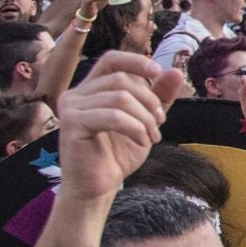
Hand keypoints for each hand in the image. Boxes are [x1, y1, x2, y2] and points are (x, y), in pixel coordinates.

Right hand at [56, 54, 184, 201]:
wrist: (98, 186)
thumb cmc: (117, 154)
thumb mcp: (145, 121)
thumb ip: (158, 97)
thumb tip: (175, 71)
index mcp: (91, 89)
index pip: (111, 60)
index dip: (136, 61)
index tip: (158, 72)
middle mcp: (76, 94)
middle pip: (121, 80)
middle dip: (149, 100)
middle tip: (159, 123)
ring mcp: (70, 107)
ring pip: (120, 98)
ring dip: (145, 118)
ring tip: (152, 137)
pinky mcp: (71, 124)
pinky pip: (112, 116)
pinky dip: (134, 128)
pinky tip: (141, 141)